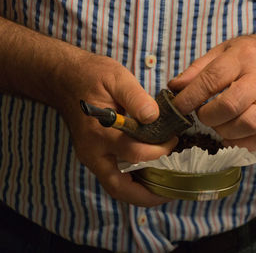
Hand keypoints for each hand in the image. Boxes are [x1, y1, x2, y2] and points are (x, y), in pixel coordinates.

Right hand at [50, 51, 176, 206]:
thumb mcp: (116, 77)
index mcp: (99, 132)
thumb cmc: (92, 76)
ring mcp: (91, 157)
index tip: (174, 139)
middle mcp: (92, 151)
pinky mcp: (94, 156)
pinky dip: (133, 183)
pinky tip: (150, 176)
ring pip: (115, 187)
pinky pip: (114, 177)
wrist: (65, 79)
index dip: (160, 150)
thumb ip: (135, 97)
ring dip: (140, 193)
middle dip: (147, 195)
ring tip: (164, 190)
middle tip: (172, 191)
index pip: (135, 153)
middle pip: (119, 187)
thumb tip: (154, 117)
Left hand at [168, 24, 255, 151]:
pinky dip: (243, 143)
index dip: (191, 97)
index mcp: (243, 57)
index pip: (213, 78)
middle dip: (208, 116)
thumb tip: (174, 88)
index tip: (177, 108)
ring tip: (219, 126)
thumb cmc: (255, 53)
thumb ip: (198, 69)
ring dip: (226, 131)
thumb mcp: (225, 50)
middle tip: (202, 115)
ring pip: (249, 124)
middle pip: (231, 105)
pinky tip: (233, 136)